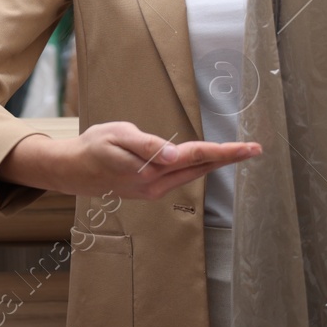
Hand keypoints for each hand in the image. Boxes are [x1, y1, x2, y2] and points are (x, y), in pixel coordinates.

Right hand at [0, 121, 260, 200]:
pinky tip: (205, 161)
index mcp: (151, 170)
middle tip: (254, 149)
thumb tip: (175, 154)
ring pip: (192, 175)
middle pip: (200, 169)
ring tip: (237, 153)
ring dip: (215, 164)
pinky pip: (180, 178)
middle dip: (228, 159)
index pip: (196, 157)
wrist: (72, 170)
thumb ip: (147, 145)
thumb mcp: (117, 136)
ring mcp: (152, 190)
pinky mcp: (148, 190)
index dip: (225, 152)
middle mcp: (156, 185)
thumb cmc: (93, 147)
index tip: (249, 148)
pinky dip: (197, 168)